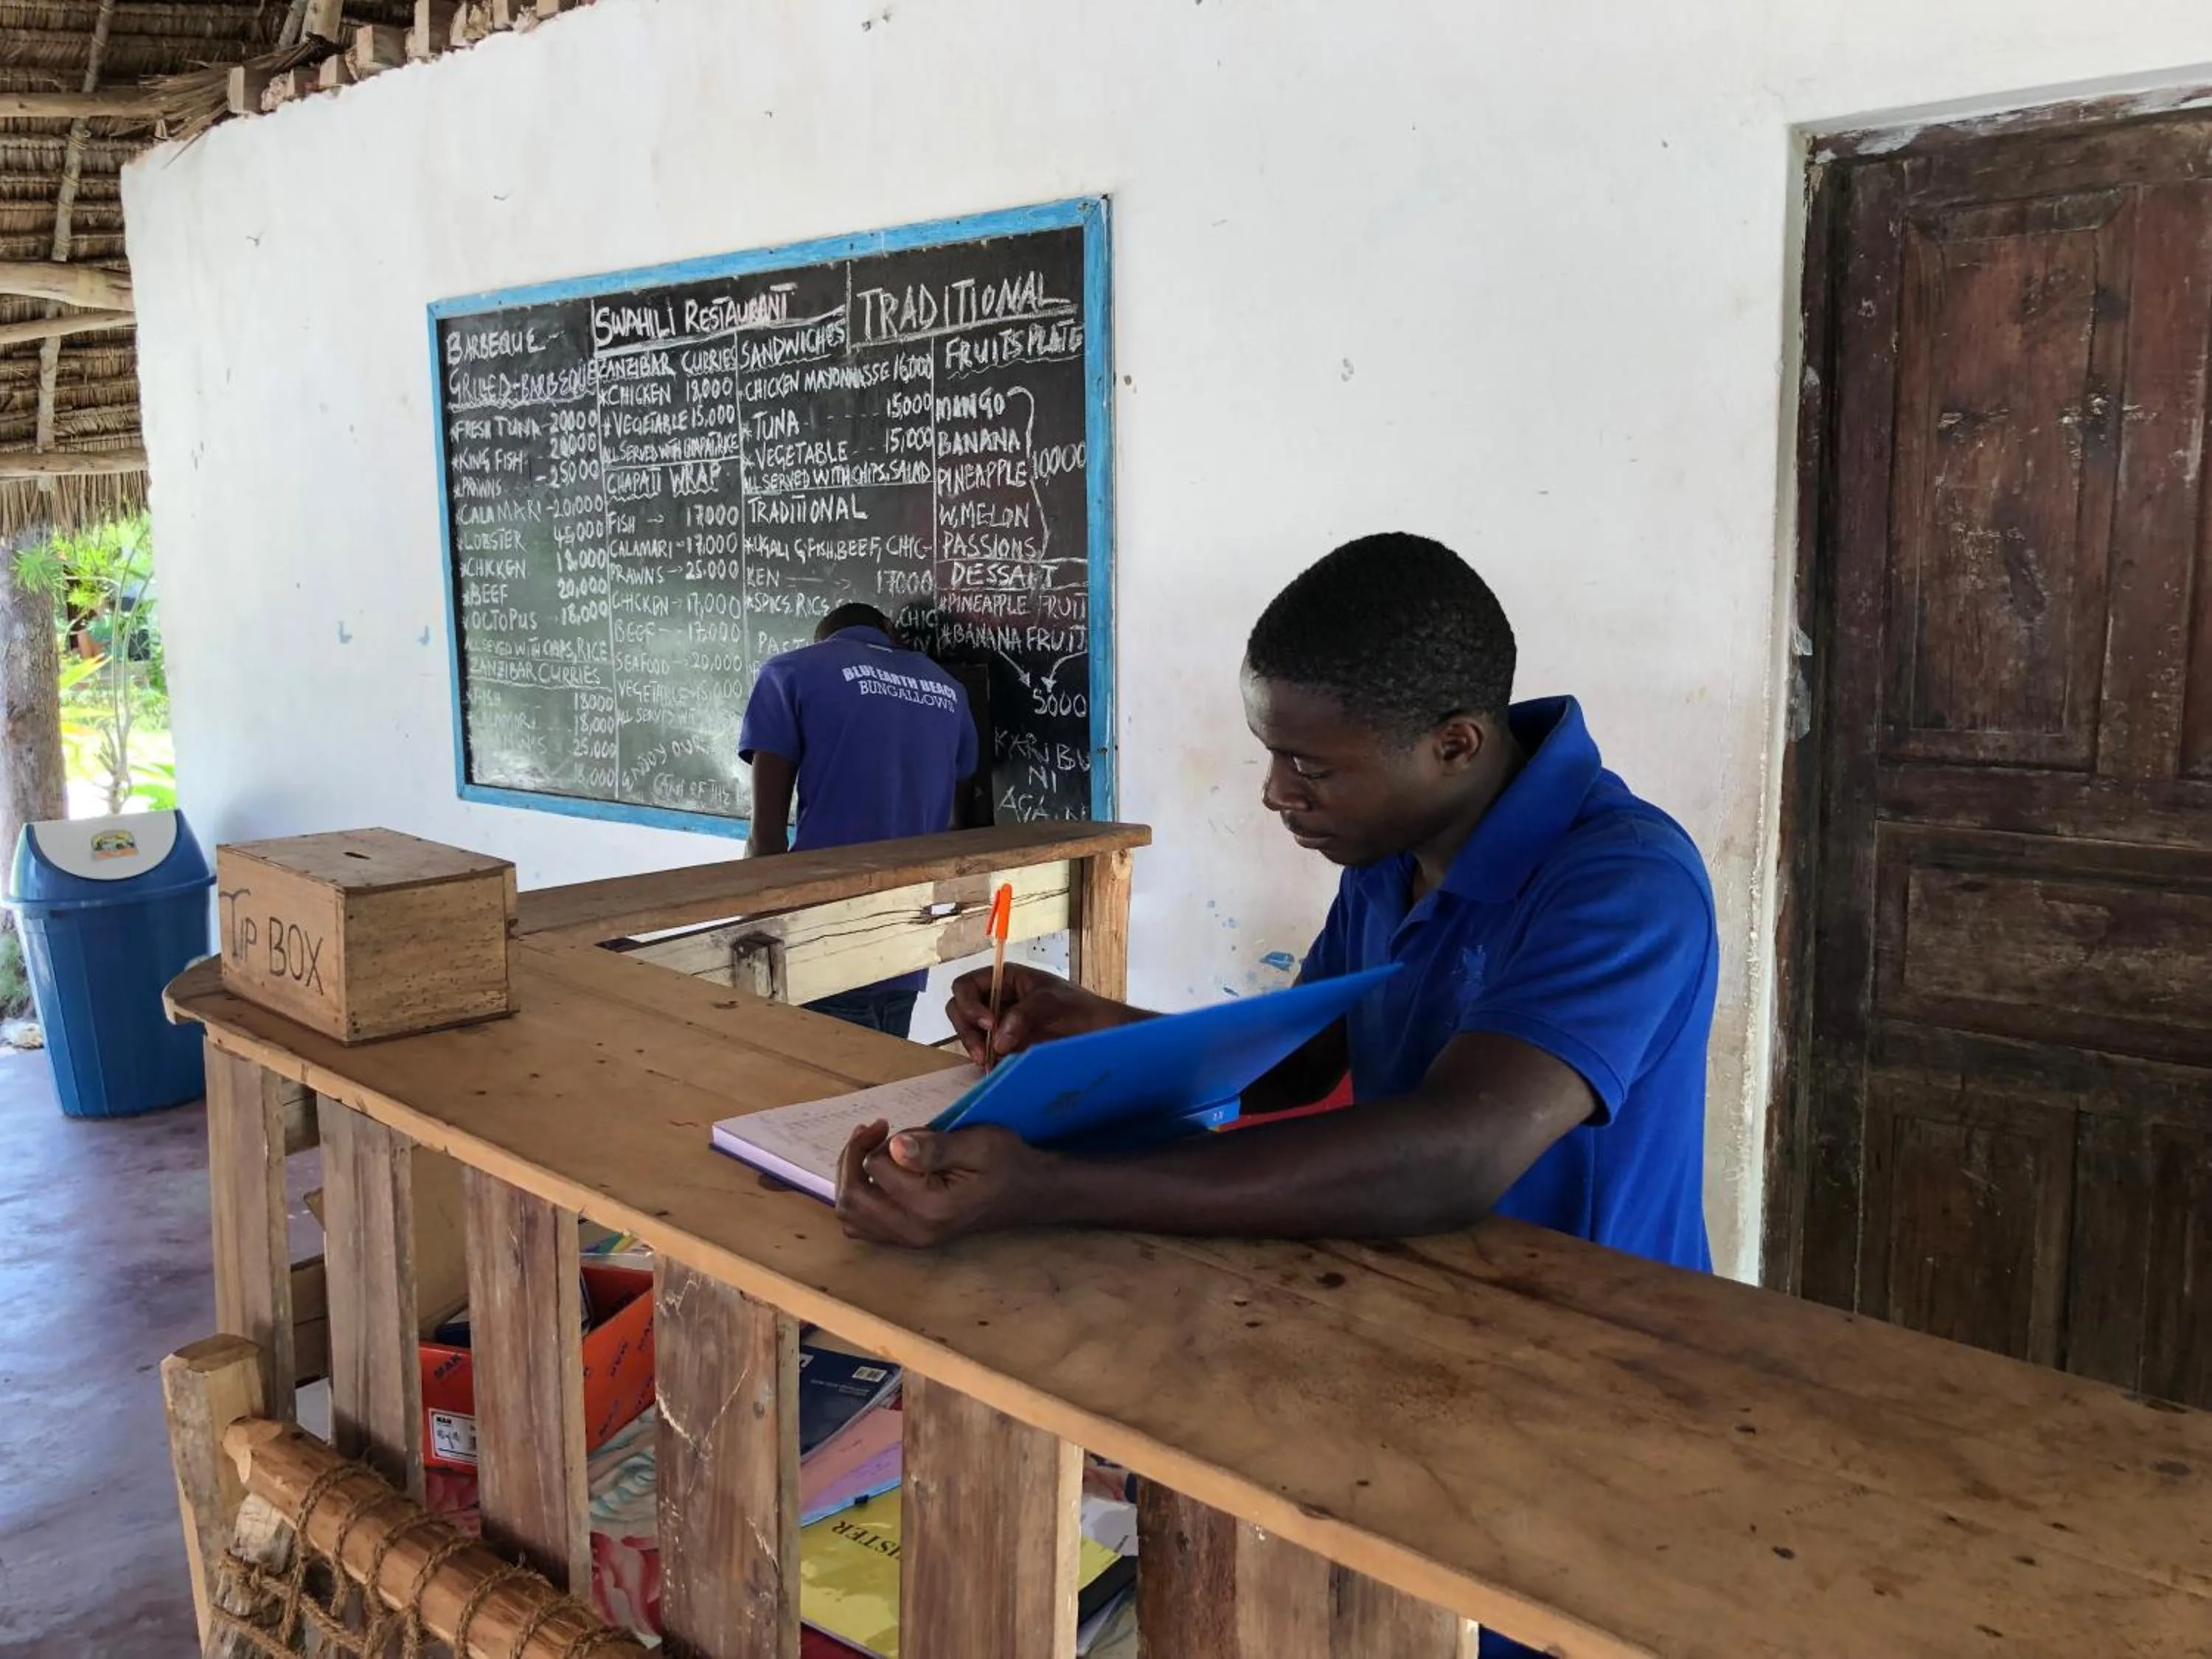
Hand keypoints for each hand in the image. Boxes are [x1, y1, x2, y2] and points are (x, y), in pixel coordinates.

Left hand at [834, 1120, 1054, 1246]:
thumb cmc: (1006, 1162)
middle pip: (852, 1200)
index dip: (872, 1142)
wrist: (1027, 1193)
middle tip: (870, 1131)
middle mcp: (915, 1232)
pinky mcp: (909, 1239)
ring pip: (852, 1217)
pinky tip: (875, 1175)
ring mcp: (911, 1240)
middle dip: (851, 1159)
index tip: (886, 1123)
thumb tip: (895, 1146)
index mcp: (931, 1208)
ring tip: (869, 1149)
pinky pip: (864, 1227)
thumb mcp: (979, 1143)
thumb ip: (935, 1147)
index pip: (874, 1172)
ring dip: (851, 1179)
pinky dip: (860, 1198)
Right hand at [945, 963, 1139, 1065]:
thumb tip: (997, 1039)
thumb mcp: (1054, 1002)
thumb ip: (1025, 1014)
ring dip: (972, 1048)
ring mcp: (998, 1024)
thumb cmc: (1081, 1008)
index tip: (989, 1023)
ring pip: (968, 1033)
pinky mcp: (1004, 1047)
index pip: (967, 986)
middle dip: (966, 1030)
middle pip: (959, 1010)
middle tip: (982, 1052)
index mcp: (1004, 979)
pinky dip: (984, 1062)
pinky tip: (994, 1071)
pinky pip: (983, 1053)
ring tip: (988, 1064)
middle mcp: (996, 1000)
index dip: (969, 1004)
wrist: (1100, 1034)